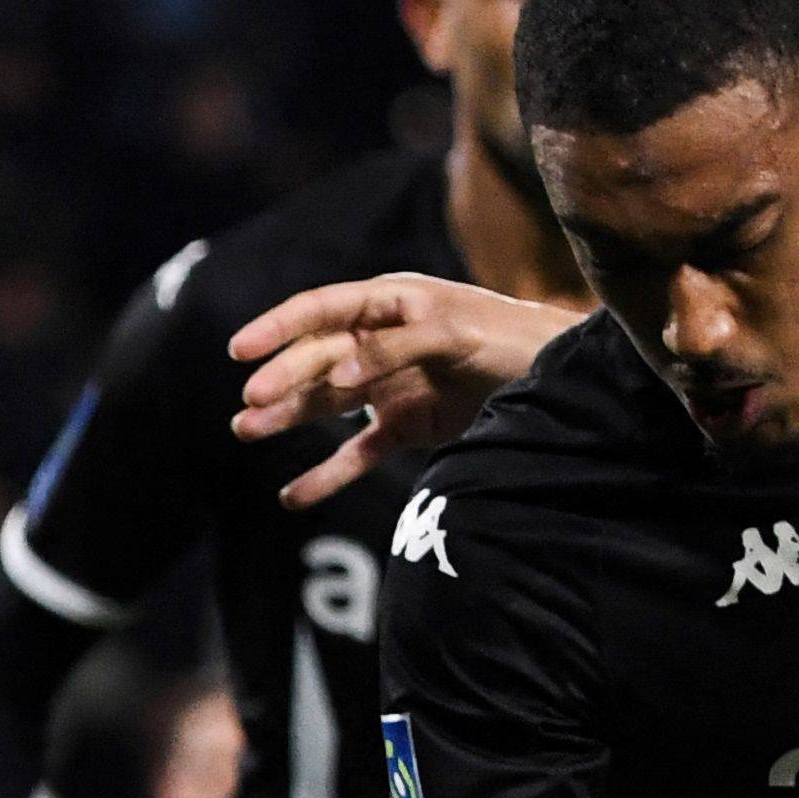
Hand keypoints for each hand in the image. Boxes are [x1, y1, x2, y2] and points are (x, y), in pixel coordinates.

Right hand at [228, 275, 581, 507]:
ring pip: (327, 404)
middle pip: (316, 361)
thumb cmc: (508, 337)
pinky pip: (360, 452)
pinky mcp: (407, 427)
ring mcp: (389, 386)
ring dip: (288, 419)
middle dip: (280, 383)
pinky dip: (330, 474)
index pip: (319, 310)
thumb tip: (336, 373)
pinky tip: (294, 495)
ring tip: (246, 432)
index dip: (277, 328)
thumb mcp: (453, 333)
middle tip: (248, 409)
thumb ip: (394, 349)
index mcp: (387, 302)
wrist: (559, 377)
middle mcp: (379, 342)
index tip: (240, 349)